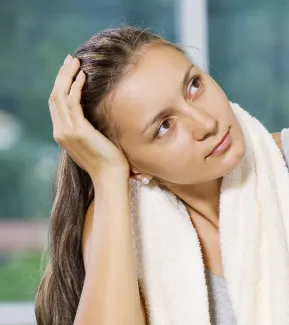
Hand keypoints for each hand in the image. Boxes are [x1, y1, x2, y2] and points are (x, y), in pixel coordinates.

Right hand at [48, 55, 129, 180]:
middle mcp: (60, 131)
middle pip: (55, 95)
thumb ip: (89, 128)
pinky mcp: (78, 130)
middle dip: (62, 75)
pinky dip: (77, 88)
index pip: (56, 103)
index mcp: (62, 133)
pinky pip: (73, 103)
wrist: (110, 177)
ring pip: (60, 95)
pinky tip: (83, 77)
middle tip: (70, 59)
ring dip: (68, 76)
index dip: (61, 84)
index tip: (69, 70)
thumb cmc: (109, 162)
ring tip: (76, 61)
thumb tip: (96, 115)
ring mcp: (67, 131)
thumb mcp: (94, 142)